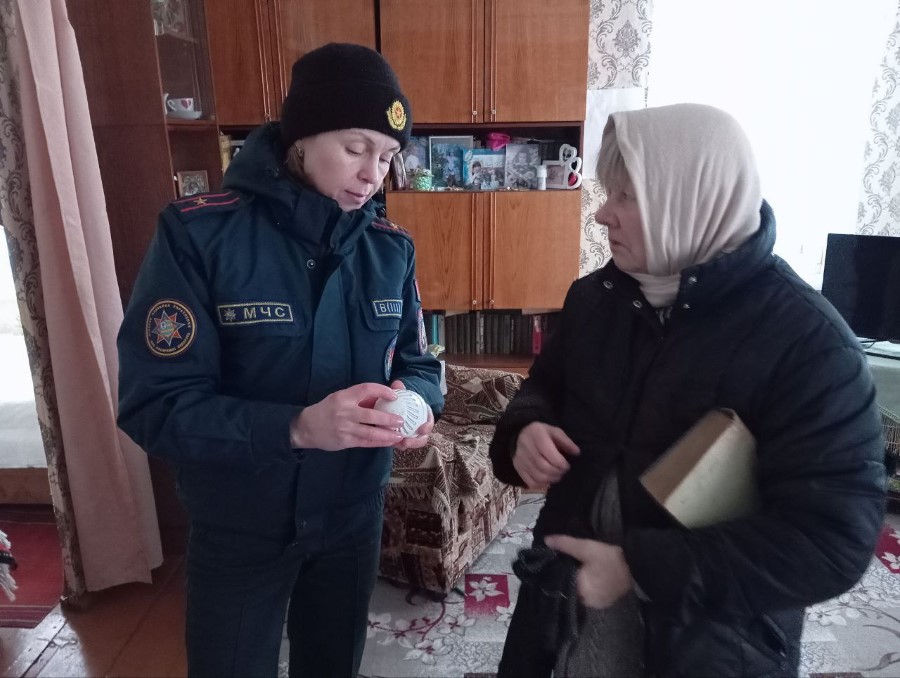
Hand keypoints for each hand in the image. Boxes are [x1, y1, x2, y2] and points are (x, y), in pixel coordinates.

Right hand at [290, 383, 404, 450]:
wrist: (306, 427)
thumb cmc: (327, 410)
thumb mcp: (339, 398)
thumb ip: (358, 398)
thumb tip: (383, 397)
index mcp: (344, 396)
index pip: (366, 389)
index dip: (382, 391)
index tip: (394, 395)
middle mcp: (345, 411)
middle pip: (371, 414)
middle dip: (388, 418)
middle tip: (401, 420)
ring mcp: (345, 427)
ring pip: (370, 431)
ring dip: (387, 434)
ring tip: (399, 435)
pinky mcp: (345, 441)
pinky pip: (365, 442)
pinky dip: (379, 442)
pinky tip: (389, 442)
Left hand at [389, 379, 434, 449]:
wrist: (397, 406)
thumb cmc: (403, 401)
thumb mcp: (403, 395)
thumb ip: (400, 390)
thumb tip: (397, 383)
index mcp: (424, 416)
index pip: (429, 422)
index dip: (427, 427)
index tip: (422, 429)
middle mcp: (421, 428)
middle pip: (422, 438)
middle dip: (416, 442)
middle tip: (406, 442)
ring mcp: (413, 435)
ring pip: (413, 443)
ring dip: (407, 445)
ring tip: (398, 445)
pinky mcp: (404, 439)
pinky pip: (402, 444)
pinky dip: (398, 444)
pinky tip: (390, 444)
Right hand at [512, 422, 579, 487]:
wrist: (519, 435)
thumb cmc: (541, 433)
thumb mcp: (554, 431)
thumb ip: (566, 441)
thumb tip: (577, 452)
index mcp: (538, 436)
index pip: (551, 456)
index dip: (562, 464)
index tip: (567, 465)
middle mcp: (527, 448)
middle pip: (544, 467)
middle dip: (557, 472)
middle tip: (562, 471)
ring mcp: (521, 460)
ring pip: (538, 476)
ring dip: (551, 479)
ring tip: (556, 475)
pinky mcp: (518, 468)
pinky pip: (530, 482)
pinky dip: (541, 484)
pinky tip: (547, 479)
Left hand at [544, 535, 631, 609]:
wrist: (639, 568)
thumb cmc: (610, 559)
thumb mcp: (586, 547)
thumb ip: (565, 544)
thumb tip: (546, 540)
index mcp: (578, 591)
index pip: (557, 584)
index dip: (551, 573)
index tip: (547, 564)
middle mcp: (584, 602)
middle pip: (566, 589)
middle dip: (562, 577)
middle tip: (559, 563)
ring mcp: (595, 605)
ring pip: (577, 593)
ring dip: (574, 583)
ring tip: (570, 568)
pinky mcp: (603, 603)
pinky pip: (588, 595)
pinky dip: (585, 587)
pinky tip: (585, 576)